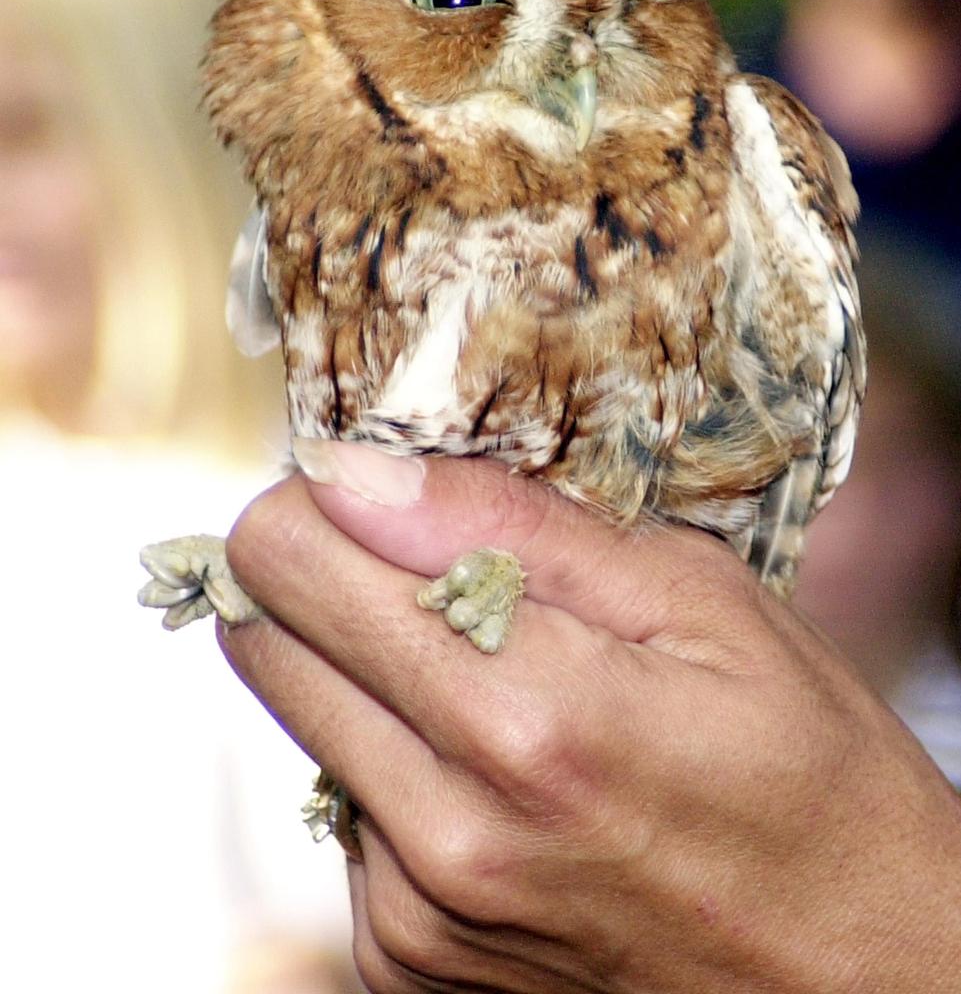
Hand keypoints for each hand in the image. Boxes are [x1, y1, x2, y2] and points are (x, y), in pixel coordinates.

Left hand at [220, 445, 960, 992]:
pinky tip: (499, 769)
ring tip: (493, 677)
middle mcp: (445, 830)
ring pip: (295, 720)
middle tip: (431, 570)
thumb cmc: (809, 775)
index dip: (324, 501)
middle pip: (261, 637)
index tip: (386, 495)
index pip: (290, 563)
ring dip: (366, 672)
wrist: (859, 982)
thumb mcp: (703, 603)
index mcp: (525, 716)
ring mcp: (414, 912)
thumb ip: (518, 528)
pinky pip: (343, 807)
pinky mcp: (405, 959)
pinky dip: (397, 761)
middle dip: (327, 576)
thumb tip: (360, 470)